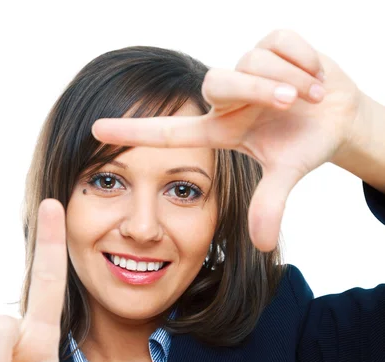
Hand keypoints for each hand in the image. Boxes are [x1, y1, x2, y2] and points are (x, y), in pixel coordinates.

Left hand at [91, 29, 364, 251]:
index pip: (168, 131)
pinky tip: (313, 78)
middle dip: (259, 89)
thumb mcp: (285, 176)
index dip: (133, 132)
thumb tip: (262, 246)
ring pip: (254, 61)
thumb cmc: (302, 145)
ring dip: (291, 79)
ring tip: (310, 97)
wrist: (340, 118)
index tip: (95, 130)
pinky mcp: (271, 42)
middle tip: (290, 102)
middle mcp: (225, 98)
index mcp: (220, 130)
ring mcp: (246, 68)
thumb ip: (269, 205)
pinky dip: (305, 60)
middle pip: (219, 82)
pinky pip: (282, 42)